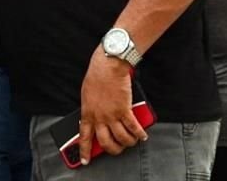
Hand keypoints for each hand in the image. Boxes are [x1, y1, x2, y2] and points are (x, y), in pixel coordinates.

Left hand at [78, 48, 147, 162]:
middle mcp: (99, 117)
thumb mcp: (86, 94)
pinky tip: (142, 135)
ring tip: (131, 142)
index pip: (84, 136)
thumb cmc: (97, 75)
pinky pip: (133, 127)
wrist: (108, 65)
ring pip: (121, 138)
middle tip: (117, 149)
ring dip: (127, 142)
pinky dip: (139, 134)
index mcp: (87, 112)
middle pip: (105, 142)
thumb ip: (90, 109)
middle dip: (112, 149)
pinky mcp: (125, 110)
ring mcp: (112, 114)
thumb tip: (93, 118)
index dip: (84, 150)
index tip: (85, 159)